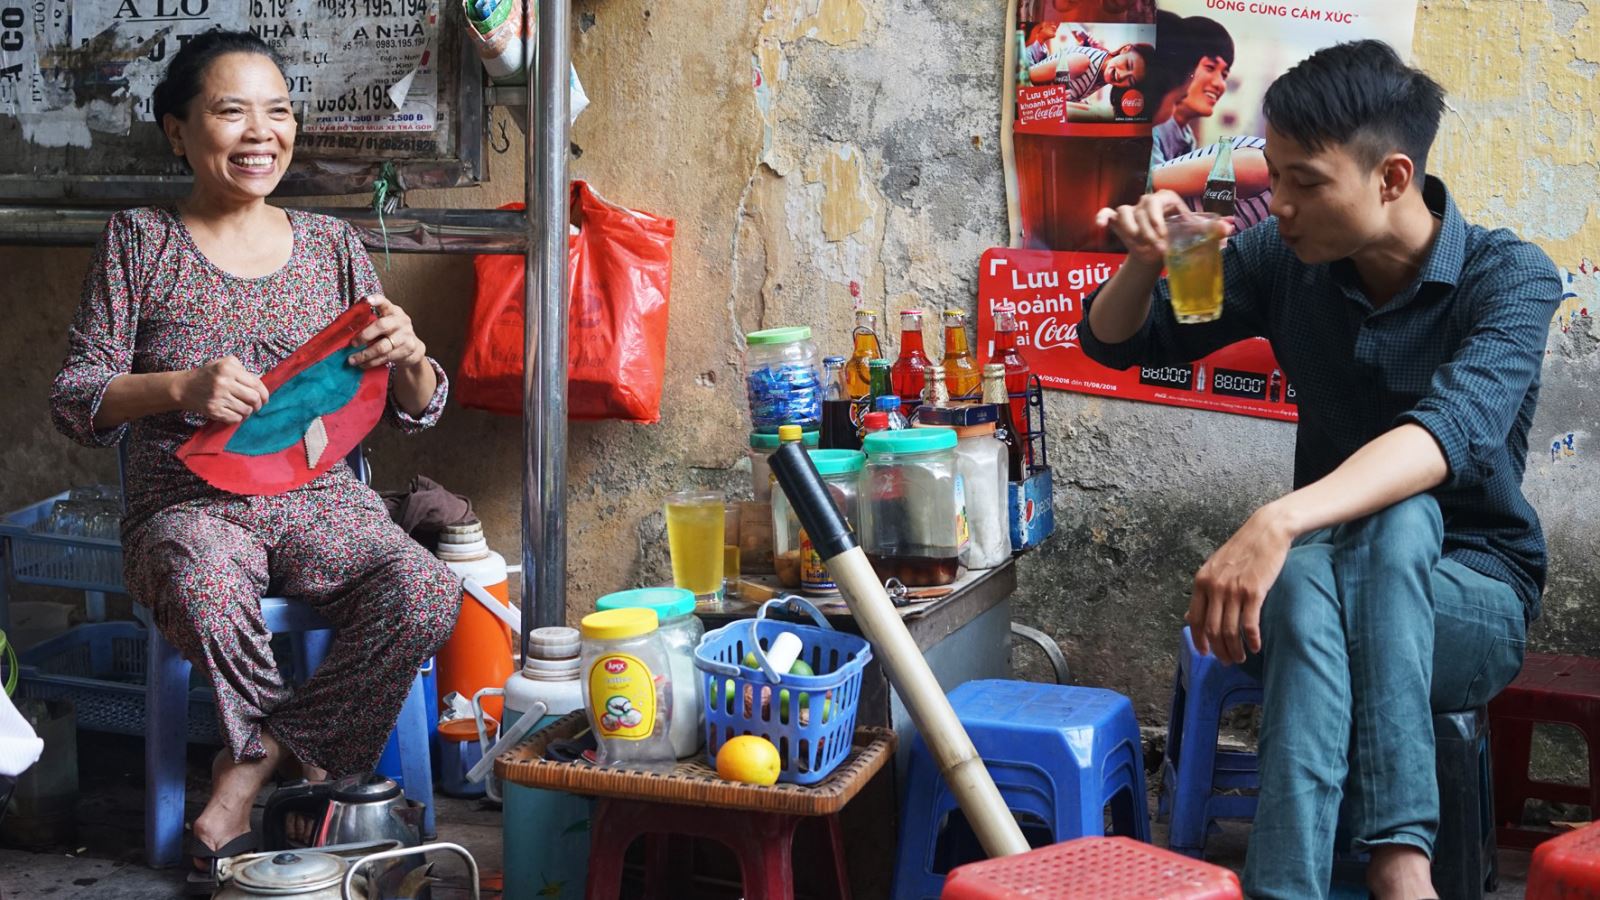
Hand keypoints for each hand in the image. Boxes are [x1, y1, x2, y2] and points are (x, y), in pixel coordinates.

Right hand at [178, 357, 269, 423]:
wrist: (184, 388)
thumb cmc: (208, 375)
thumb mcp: (224, 364)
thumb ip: (242, 371)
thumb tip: (260, 385)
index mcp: (228, 368)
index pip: (256, 384)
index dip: (265, 393)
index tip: (265, 398)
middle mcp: (223, 382)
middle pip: (254, 398)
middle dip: (259, 404)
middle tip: (257, 405)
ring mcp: (218, 397)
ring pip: (246, 410)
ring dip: (248, 411)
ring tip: (244, 408)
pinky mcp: (213, 410)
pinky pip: (235, 418)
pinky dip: (238, 417)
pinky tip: (234, 412)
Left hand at [347, 295, 426, 371]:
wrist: (413, 348)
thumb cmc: (392, 334)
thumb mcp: (385, 324)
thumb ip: (372, 323)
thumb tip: (346, 331)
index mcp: (393, 311)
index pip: (385, 302)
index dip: (376, 300)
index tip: (367, 300)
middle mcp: (401, 321)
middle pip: (381, 326)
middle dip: (364, 336)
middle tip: (353, 344)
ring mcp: (406, 335)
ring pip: (382, 346)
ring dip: (365, 354)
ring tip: (352, 360)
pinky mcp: (408, 348)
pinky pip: (386, 357)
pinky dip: (372, 362)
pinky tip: (363, 364)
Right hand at [1094, 192, 1234, 266]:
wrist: (1156, 255)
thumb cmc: (1176, 240)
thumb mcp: (1193, 236)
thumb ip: (1209, 231)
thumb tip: (1229, 229)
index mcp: (1166, 200)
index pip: (1163, 198)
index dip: (1161, 216)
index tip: (1164, 235)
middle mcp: (1147, 202)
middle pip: (1143, 206)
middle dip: (1148, 227)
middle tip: (1155, 245)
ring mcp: (1131, 211)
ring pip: (1125, 211)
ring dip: (1131, 229)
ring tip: (1139, 246)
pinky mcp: (1116, 220)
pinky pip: (1106, 213)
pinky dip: (1102, 217)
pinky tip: (1101, 225)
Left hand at [1188, 506, 1293, 663]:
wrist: (1266, 531)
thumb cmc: (1242, 550)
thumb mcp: (1214, 568)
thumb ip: (1203, 592)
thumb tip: (1188, 617)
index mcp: (1201, 581)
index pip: (1195, 619)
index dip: (1199, 641)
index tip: (1205, 654)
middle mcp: (1214, 587)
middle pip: (1211, 630)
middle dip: (1218, 650)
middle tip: (1226, 662)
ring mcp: (1233, 590)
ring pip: (1229, 631)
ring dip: (1235, 650)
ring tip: (1240, 658)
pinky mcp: (1254, 591)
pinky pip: (1249, 624)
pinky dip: (1251, 640)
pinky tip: (1255, 647)